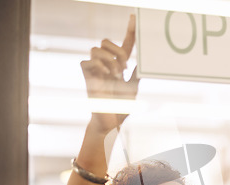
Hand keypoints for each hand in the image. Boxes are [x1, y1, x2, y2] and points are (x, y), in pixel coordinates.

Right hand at [81, 15, 138, 133]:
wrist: (111, 123)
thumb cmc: (120, 107)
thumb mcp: (133, 88)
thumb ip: (136, 74)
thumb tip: (143, 62)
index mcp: (119, 66)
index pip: (124, 44)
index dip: (130, 30)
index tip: (134, 17)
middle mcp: (105, 65)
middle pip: (104, 41)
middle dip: (117, 50)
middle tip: (124, 67)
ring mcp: (95, 70)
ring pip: (95, 49)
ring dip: (109, 60)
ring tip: (115, 74)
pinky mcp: (87, 78)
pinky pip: (86, 61)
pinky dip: (98, 66)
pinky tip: (106, 76)